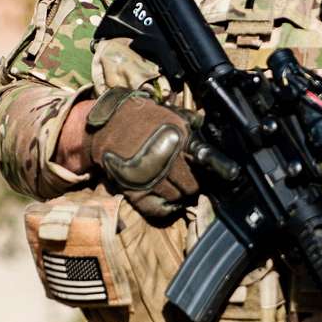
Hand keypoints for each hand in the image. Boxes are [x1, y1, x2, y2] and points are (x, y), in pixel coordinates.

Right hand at [84, 88, 199, 218]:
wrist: (108, 124)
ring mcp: (150, 177)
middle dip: (191, 184)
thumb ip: (189, 123)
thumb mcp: (169, 113)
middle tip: (188, 181)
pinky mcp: (135, 189)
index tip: (213, 173)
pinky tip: (166, 202)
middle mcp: (166, 160)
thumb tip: (205, 128)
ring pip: (175, 197)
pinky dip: (164, 208)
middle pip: (191, 186)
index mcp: (178, 140)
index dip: (210, 170)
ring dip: (177, 195)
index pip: (204, 163)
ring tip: (175, 188)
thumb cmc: (141, 118)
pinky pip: (156, 208)